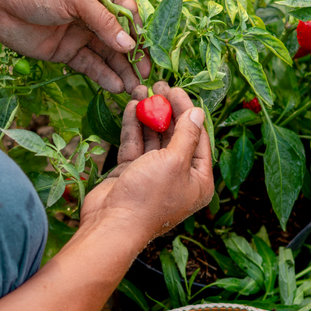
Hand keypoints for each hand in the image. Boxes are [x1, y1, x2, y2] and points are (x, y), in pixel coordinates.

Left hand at [0, 0, 149, 93]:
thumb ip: (104, 22)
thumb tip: (129, 45)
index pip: (127, 12)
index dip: (138, 33)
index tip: (146, 53)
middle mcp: (92, 12)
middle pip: (119, 38)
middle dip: (133, 58)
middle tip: (146, 80)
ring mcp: (79, 33)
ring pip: (106, 55)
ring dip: (121, 71)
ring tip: (134, 90)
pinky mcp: (65, 52)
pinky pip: (89, 65)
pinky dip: (102, 76)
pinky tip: (115, 87)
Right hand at [81, 82, 213, 245]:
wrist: (111, 225)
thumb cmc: (149, 197)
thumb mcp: (174, 161)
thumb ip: (186, 134)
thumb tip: (198, 112)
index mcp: (198, 180)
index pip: (198, 137)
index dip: (188, 111)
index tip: (176, 90)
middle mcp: (178, 176)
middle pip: (176, 135)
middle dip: (167, 110)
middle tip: (158, 85)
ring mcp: (153, 174)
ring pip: (153, 138)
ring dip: (148, 115)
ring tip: (141, 90)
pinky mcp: (131, 173)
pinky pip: (135, 145)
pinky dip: (133, 127)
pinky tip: (131, 106)